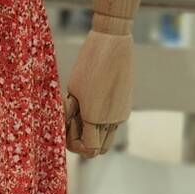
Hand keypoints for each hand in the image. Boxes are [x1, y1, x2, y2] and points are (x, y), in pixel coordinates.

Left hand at [64, 29, 133, 157]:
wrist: (114, 43)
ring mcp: (121, 115)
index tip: (68, 128)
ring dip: (94, 134)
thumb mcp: (73, 90)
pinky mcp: (126, 107)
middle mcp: (111, 121)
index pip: (88, 149)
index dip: (74, 144)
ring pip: (107, 140)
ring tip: (84, 114)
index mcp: (95, 118)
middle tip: (74, 126)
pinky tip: (94, 105)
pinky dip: (103, 123)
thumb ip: (72, 114)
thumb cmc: (88, 64)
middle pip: (99, 151)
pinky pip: (113, 125)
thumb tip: (71, 127)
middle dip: (84, 143)